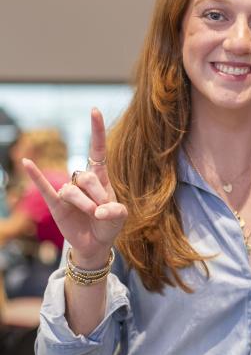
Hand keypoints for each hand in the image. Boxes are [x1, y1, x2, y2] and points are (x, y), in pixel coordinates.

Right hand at [23, 108, 126, 267]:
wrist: (96, 244)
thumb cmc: (109, 225)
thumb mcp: (120, 217)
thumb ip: (115, 212)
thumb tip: (99, 210)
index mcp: (101, 177)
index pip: (98, 150)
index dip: (96, 131)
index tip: (94, 110)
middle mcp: (83, 181)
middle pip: (86, 176)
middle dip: (98, 193)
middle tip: (103, 210)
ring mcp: (69, 192)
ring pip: (72, 190)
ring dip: (83, 202)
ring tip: (93, 213)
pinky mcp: (56, 205)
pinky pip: (44, 188)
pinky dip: (36, 176)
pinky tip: (27, 163)